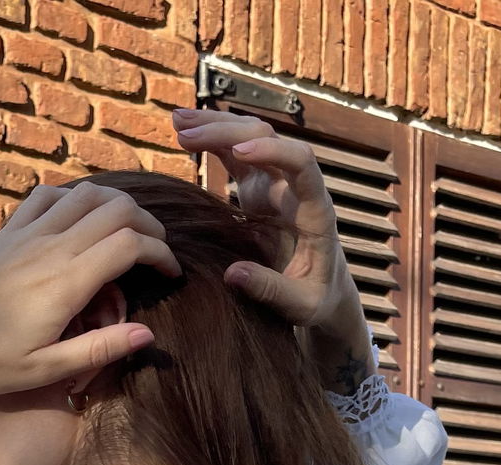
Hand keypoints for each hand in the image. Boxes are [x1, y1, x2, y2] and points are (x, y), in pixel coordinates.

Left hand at [0, 182, 182, 396]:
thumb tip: (147, 335)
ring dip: (117, 205)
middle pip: (118, 208)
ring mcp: (30, 232)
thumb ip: (98, 349)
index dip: (160, 252)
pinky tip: (80, 218)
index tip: (170, 273)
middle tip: (157, 250)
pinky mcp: (11, 230)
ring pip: (88, 193)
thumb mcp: (45, 369)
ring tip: (129, 230)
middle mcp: (52, 246)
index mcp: (67, 281)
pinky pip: (51, 194)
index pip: (130, 244)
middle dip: (148, 224)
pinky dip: (76, 196)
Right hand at [170, 109, 362, 331]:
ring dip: (215, 127)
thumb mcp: (301, 305)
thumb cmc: (317, 300)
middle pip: (267, 139)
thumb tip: (232, 274)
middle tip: (186, 135)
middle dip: (229, 131)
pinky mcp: (257, 190)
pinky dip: (212, 141)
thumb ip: (272, 290)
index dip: (273, 153)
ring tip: (177, 122)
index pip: (302, 163)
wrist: (322, 292)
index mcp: (314, 210)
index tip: (240, 155)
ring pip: (248, 138)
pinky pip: (235, 155)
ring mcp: (274, 185)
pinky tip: (186, 133)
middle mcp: (294, 188)